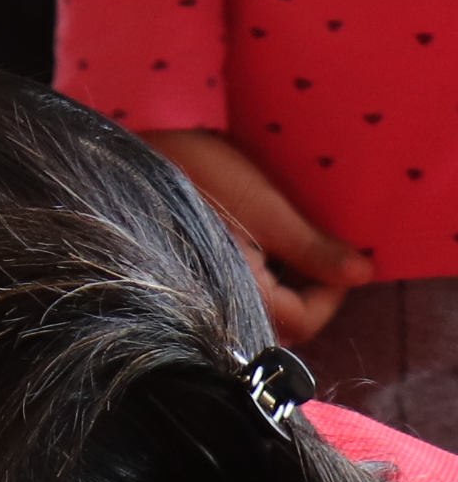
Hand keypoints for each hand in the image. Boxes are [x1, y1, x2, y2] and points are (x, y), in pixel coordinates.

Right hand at [145, 129, 373, 343]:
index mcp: (243, 296)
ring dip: (278, 282)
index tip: (342, 257)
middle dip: (306, 289)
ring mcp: (198, 295)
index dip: (333, 291)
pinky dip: (250, 275)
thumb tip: (364, 276)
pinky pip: (229, 291)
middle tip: (314, 249)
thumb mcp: (264, 206)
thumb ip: (313, 248)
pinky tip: (247, 243)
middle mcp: (218, 307)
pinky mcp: (182, 279)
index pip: (307, 319)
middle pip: (281, 320)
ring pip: (256, 306)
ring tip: (281, 244)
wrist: (117, 161)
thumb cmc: (194, 179)